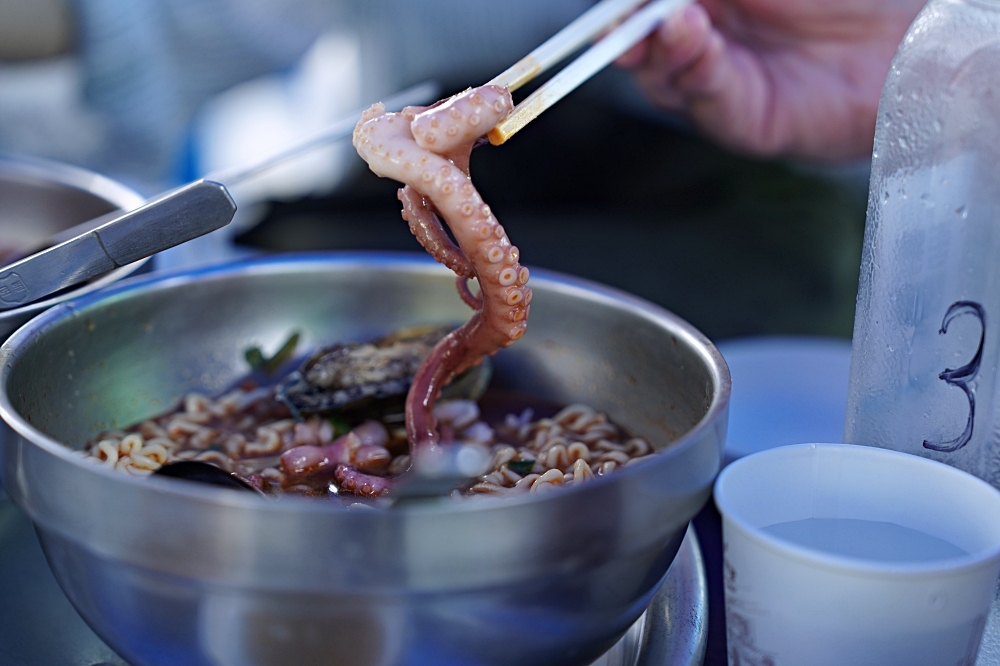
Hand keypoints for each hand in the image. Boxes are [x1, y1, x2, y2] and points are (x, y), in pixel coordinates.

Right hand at [617, 0, 924, 160]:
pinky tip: (694, 35)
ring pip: (664, 79)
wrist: (906, 41)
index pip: (644, 11)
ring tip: (673, 18)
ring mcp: (720, 88)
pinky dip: (695, 69)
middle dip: (625, 30)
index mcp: (703, 9)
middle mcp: (703, 50)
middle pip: (640, 49)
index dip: (626, 8)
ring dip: (659, 48)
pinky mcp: (745, 122)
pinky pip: (708, 100)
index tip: (620, 2)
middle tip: (625, 15)